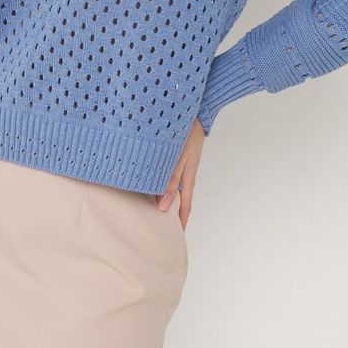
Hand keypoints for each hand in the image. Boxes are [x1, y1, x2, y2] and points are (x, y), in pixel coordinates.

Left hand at [156, 116, 206, 230]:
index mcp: (189, 177)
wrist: (195, 112)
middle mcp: (186, 172)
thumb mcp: (178, 159)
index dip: (181, 221)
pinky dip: (161, 179)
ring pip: (172, 184)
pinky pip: (169, 172)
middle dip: (172, 212)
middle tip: (161, 224)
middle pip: (179, 198)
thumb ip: (170, 181)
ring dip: (165, 195)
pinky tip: (152, 179)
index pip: (186, 206)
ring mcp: (182, 163)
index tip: (176, 236)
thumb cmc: (188, 134)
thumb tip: (162, 206)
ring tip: (153, 205)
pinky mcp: (176, 154)